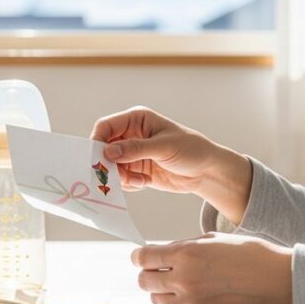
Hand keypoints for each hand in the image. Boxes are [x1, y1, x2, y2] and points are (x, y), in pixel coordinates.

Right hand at [90, 106, 252, 223]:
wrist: (207, 171)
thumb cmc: (192, 149)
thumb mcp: (164, 147)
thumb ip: (135, 149)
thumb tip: (108, 152)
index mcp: (136, 120)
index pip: (105, 127)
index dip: (97, 141)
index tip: (98, 158)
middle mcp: (130, 135)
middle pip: (104, 148)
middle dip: (108, 163)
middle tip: (117, 176)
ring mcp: (131, 153)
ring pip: (110, 166)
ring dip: (121, 176)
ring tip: (140, 180)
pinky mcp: (135, 169)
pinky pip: (120, 178)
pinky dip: (128, 183)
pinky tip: (145, 182)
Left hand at [132, 233, 293, 303]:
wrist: (282, 282)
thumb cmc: (252, 255)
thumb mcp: (214, 239)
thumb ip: (184, 247)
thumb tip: (163, 253)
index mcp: (186, 255)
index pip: (143, 258)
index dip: (139, 257)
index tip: (141, 257)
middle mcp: (184, 280)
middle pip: (144, 281)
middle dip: (148, 274)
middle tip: (158, 270)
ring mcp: (193, 303)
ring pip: (157, 300)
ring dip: (162, 291)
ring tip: (179, 284)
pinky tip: (194, 296)